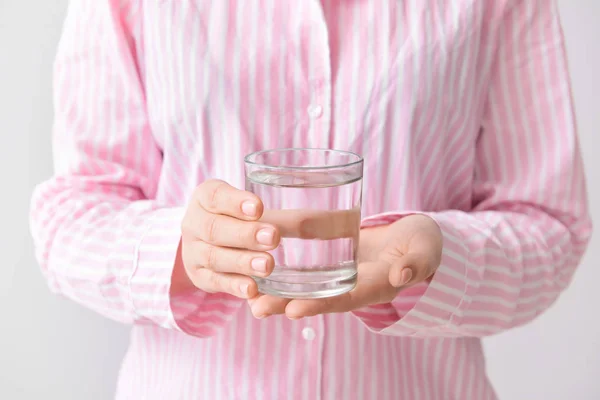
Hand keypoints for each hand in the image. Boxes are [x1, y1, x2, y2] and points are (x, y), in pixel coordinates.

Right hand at [171, 180, 279, 298]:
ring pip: (214, 257)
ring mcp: (193, 252)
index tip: (260, 207)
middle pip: (214, 228)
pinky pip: (216, 283)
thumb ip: (273, 213)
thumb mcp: (250, 206)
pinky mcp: (200, 277)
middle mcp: (193, 223)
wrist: (208, 239)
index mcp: (205, 197)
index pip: (216, 196)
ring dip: (241, 262)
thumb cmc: (239, 217)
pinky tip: (253, 290)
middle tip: (273, 237)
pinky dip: (234, 286)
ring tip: (268, 265)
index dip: (235, 202)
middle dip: (244, 234)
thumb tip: (316, 221)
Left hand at [247, 214, 442, 318]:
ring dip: (278, 291)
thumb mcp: (425, 250)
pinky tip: (258, 266)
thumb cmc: (422, 244)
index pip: (346, 298)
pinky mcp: (333, 260)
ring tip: (248, 297)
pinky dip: (284, 269)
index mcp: (377, 286)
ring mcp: (342, 275)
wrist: (413, 239)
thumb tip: (402, 276)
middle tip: (257, 309)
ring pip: (307, 285)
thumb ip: (417, 263)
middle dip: (287, 304)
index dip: (321, 304)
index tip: (293, 309)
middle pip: (318, 298)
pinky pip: (308, 267)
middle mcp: (354, 285)